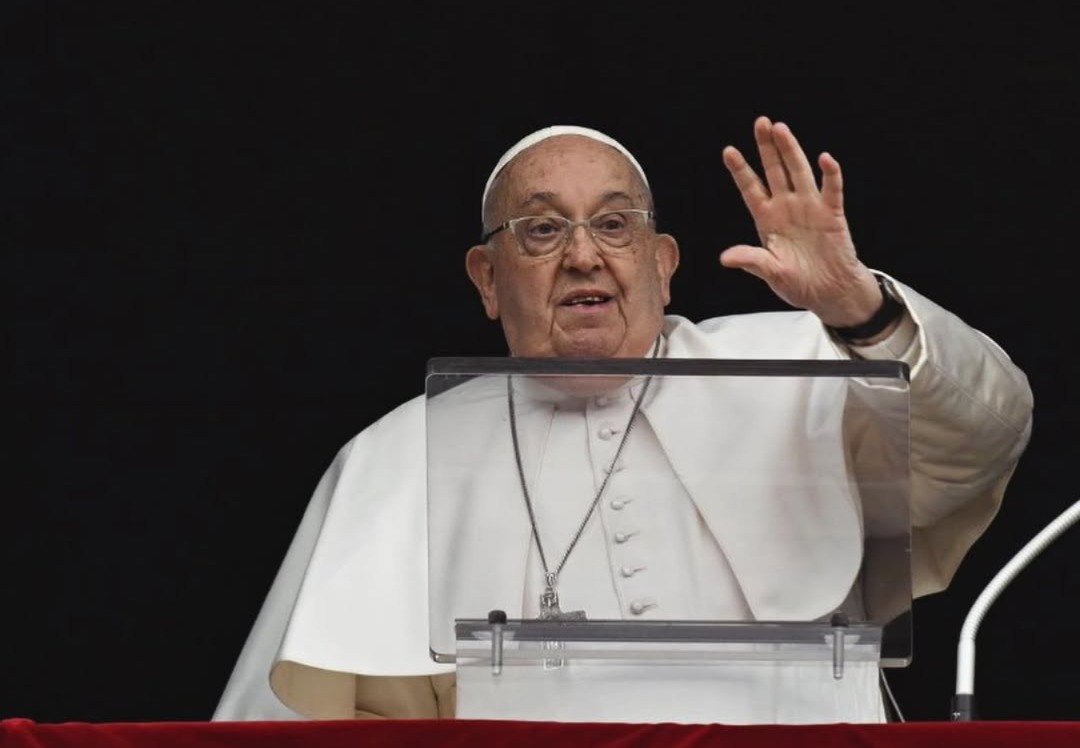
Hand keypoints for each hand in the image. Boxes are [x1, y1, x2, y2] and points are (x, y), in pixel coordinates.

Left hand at [721, 116, 880, 327]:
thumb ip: (751, 261)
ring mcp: (810, 207)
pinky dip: (830, 174)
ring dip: (791, 151)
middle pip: (775, 171)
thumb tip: (726, 258)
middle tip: (760, 123)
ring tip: (781, 129)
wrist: (829, 292)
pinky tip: (825, 159)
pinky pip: (831, 189)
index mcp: (767, 219)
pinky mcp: (832, 214)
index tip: (729, 151)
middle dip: (767, 148)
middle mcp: (787, 207)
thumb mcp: (770, 273)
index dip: (741, 170)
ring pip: (799, 172)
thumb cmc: (798, 282)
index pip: (751, 189)